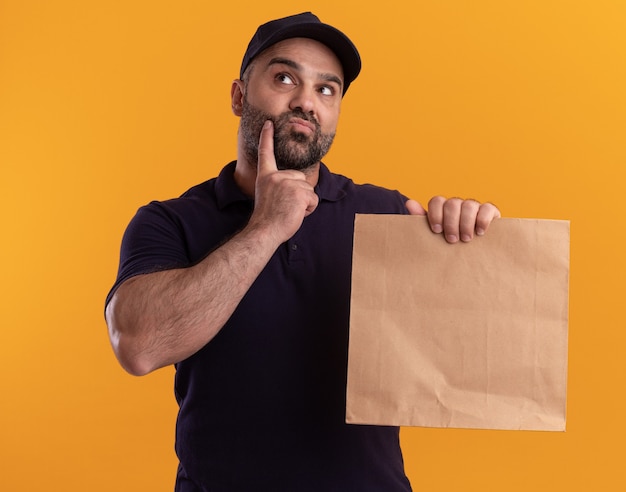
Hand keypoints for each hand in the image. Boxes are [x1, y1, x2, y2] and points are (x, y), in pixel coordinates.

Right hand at [249, 120, 318, 243]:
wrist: (265, 231)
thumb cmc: (267, 219)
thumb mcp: (269, 196)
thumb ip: (279, 186)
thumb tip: (296, 187)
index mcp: (266, 177)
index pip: (266, 153)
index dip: (267, 137)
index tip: (269, 123)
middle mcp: (276, 176)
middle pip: (299, 177)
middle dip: (298, 192)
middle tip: (285, 207)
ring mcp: (287, 182)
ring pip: (307, 189)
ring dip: (304, 202)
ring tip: (289, 211)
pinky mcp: (299, 191)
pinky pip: (313, 198)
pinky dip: (309, 208)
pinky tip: (296, 213)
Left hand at [406, 196, 499, 242]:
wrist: (472, 252)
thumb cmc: (448, 241)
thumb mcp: (435, 234)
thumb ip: (422, 220)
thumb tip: (409, 203)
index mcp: (443, 208)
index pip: (437, 201)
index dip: (435, 214)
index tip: (437, 230)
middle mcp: (458, 204)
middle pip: (452, 204)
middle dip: (451, 223)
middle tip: (452, 239)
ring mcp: (474, 206)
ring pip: (469, 205)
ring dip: (466, 223)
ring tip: (466, 239)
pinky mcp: (490, 211)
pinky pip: (488, 208)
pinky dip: (483, 219)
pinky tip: (480, 232)